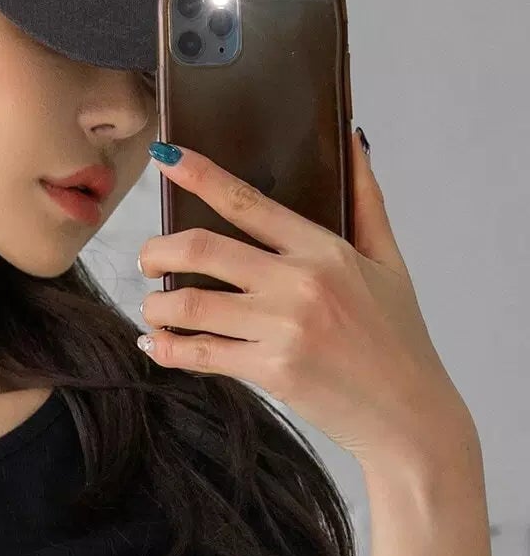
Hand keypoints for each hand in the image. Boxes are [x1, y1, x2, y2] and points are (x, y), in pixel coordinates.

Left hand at [136, 130, 469, 464]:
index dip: (199, 176)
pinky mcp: (271, 370)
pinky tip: (157, 344)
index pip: (248, 202)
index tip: (166, 160)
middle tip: (148, 260)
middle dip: (158, 251)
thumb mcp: (389, 261)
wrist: (407, 412)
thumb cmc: (396, 338)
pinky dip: (167, 348)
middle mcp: (299, 284)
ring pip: (190, 304)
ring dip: (156, 306)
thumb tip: (351, 143)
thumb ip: (366, 201)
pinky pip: (199, 353)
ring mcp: (283, 328)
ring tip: (154, 308)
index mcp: (324, 250)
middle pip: (202, 250)